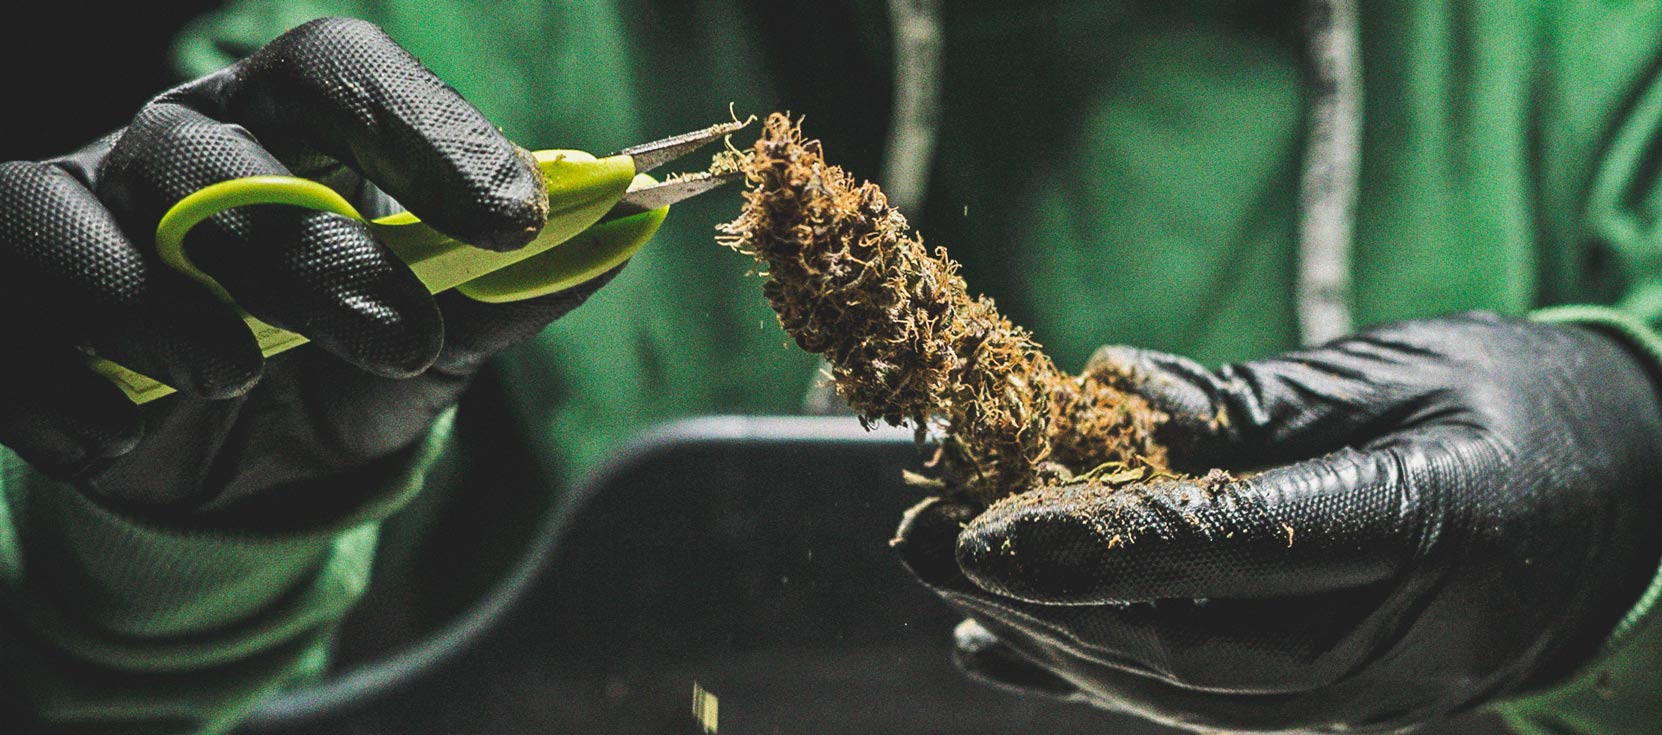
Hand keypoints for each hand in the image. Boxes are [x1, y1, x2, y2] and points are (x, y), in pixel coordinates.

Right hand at [0, 18, 607, 513]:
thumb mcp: (444, 339)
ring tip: (238, 377)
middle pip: (219, 153)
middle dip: (313, 248)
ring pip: (84, 217)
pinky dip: (62, 386)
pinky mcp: (15, 300)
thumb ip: (514, 290)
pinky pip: (10, 312)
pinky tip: (123, 437)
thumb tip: (624, 229)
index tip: (516, 217)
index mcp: (292, 124)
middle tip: (401, 335)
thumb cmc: (350, 364)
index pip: (342, 72)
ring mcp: (81, 214)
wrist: (249, 462)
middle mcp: (181, 147)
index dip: (426, 130)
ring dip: (167, 306)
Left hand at [893, 312, 1661, 731]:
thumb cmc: (1519, 408)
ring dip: (1046, 636)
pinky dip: (1085, 674)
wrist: (1624, 507)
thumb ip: (1254, 399)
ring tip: (938, 575)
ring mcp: (1371, 695)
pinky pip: (1193, 704)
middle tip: (920, 537)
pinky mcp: (1335, 706)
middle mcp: (1402, 641)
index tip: (981, 526)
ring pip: (1178, 691)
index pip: (1245, 549)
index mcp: (1438, 525)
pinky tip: (990, 649)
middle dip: (1041, 598)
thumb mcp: (1405, 366)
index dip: (1105, 543)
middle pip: (1189, 645)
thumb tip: (1107, 389)